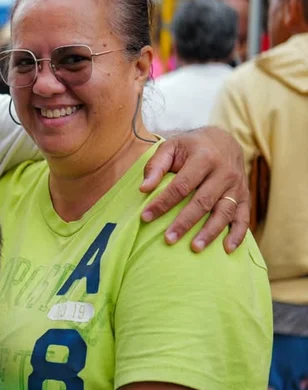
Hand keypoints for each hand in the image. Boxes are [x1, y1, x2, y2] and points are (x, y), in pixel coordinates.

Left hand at [140, 127, 249, 253]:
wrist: (224, 140)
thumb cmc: (191, 147)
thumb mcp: (171, 146)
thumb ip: (156, 166)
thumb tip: (144, 189)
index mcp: (204, 158)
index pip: (181, 185)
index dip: (163, 202)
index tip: (146, 217)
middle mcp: (224, 172)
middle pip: (203, 201)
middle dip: (184, 222)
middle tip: (168, 239)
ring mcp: (237, 186)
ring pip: (224, 212)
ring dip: (210, 232)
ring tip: (194, 248)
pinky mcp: (244, 196)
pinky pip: (243, 217)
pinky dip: (237, 234)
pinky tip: (227, 249)